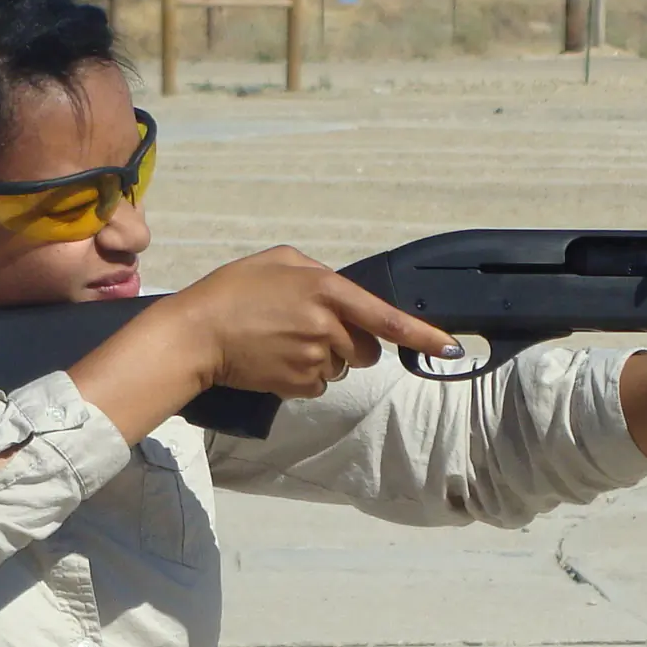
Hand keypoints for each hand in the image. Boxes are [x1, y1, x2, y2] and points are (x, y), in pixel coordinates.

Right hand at [143, 246, 458, 399]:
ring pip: (342, 367)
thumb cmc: (232, 291)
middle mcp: (326, 327)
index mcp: (326, 291)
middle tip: (312, 329)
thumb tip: (341, 292)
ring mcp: (313, 359)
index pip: (386, 318)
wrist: (195, 334)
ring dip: (325, 357)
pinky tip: (277, 360)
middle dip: (352, 342)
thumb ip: (318, 273)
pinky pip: (319, 386)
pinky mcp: (298, 385)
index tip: (451, 349)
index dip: (423, 336)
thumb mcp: (278, 261)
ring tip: (284, 341)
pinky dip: (305, 376)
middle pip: (367, 349)